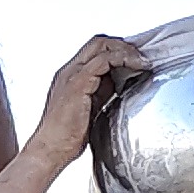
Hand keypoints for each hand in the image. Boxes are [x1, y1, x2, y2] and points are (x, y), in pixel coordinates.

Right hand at [21, 33, 150, 181]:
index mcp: (71, 75)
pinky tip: (136, 68)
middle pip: (99, 42)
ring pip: (102, 46)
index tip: (137, 59)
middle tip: (143, 58)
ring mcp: (72, 75)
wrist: (49, 150)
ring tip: (144, 62)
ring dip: (127, 51)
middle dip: (124, 46)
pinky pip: (103, 61)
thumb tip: (120, 85)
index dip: (118, 50)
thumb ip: (102, 93)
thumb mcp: (90, 109)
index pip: (95, 50)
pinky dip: (123, 60)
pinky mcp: (78, 84)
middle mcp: (69, 70)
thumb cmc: (65, 138)